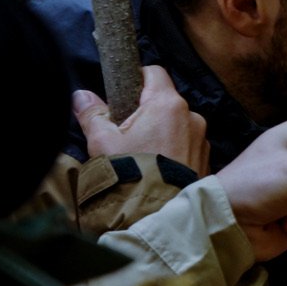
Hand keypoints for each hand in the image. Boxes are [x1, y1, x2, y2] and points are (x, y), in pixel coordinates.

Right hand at [74, 65, 209, 174]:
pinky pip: (186, 144)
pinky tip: (157, 166)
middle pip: (165, 101)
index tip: (122, 92)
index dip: (136, 78)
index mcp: (167, 104)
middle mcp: (192, 116)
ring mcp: (202, 138)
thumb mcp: (102, 142)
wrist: (159, 212)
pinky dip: (172, 149)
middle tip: (125, 131)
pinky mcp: (205, 157)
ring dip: (160, 132)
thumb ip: (92, 114)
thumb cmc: (130, 173)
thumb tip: (81, 96)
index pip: (154, 73)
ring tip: (141, 153)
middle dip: (145, 111)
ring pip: (176, 124)